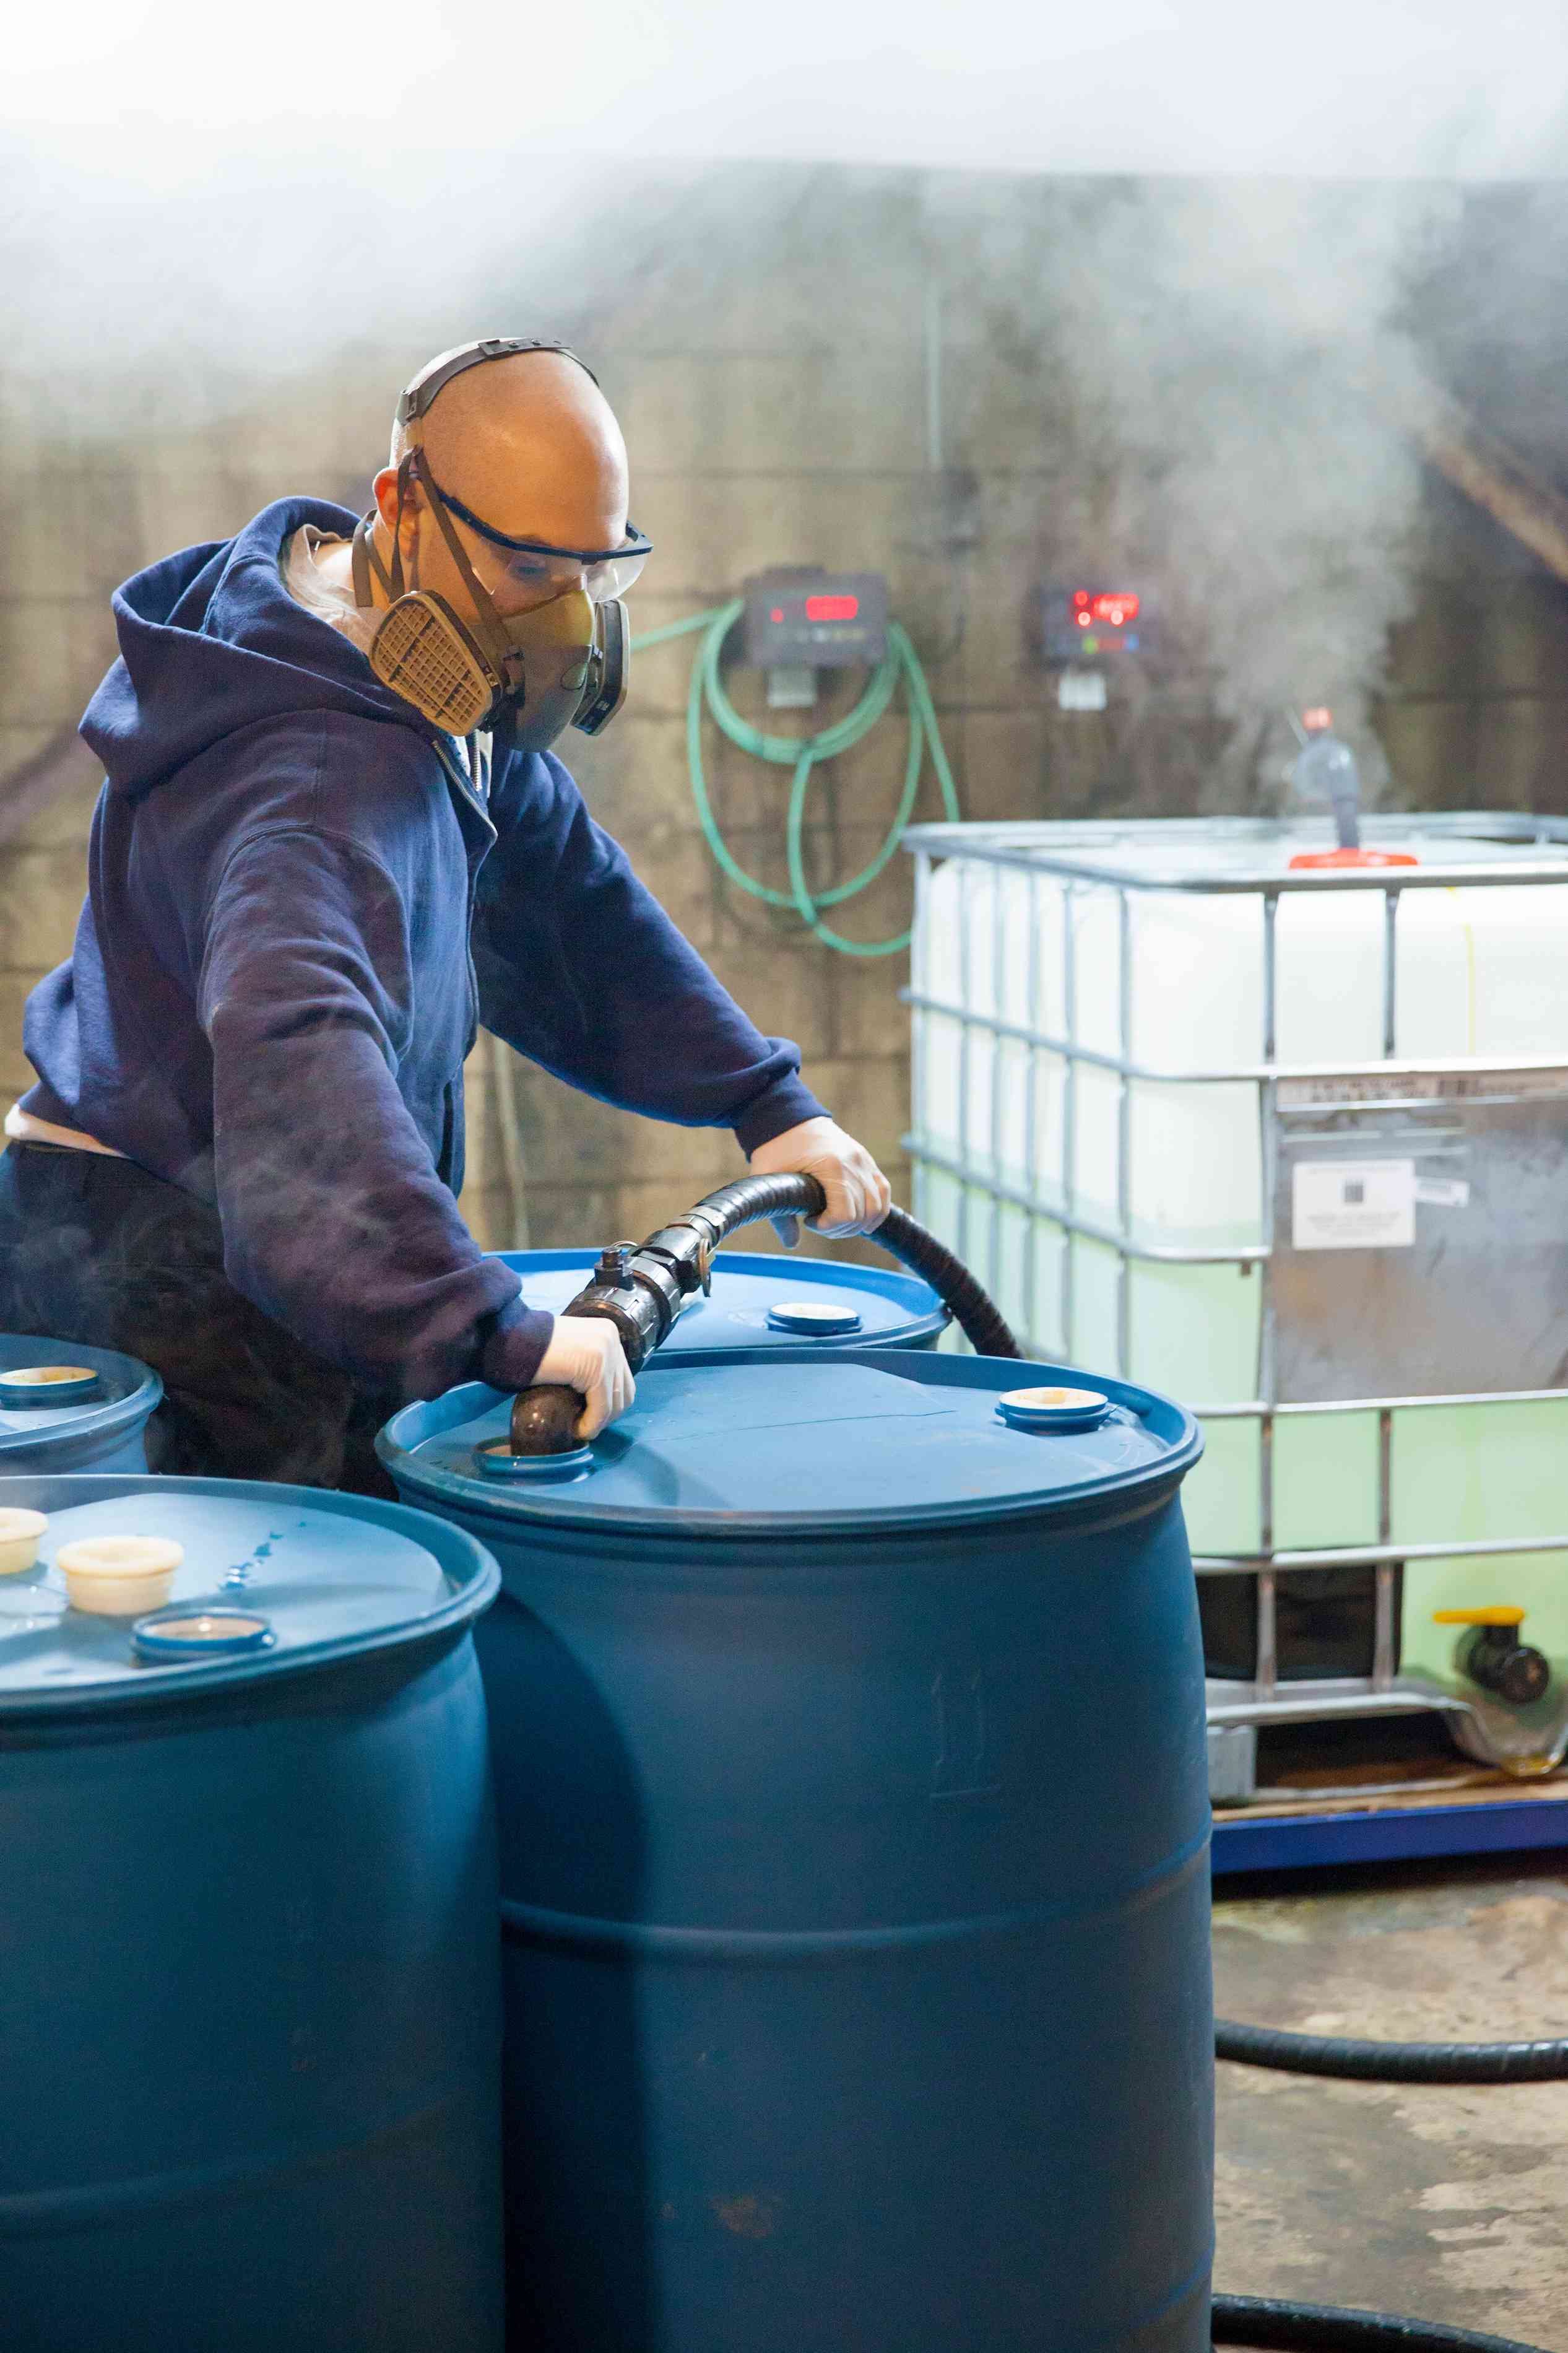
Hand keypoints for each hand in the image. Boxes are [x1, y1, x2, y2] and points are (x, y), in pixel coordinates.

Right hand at [532, 1316, 634, 1439]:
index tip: (590, 1417)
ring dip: (598, 1423)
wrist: (509, 1340)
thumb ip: (589, 1368)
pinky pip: (602, 1407)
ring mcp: (606, 1351)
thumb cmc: (531, 1351)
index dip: (610, 1404)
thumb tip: (600, 1403)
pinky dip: (591, 1424)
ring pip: (616, 1402)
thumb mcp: (571, 1354)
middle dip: (607, 1415)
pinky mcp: (596, 1367)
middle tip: (585, 1425)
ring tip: (578, 1428)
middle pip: (625, 1390)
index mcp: (607, 1333)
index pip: (623, 1378)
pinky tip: (577, 1430)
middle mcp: (612, 1338)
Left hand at [748, 1116, 892, 1246]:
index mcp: (832, 1167)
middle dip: (841, 1228)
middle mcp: (855, 1163)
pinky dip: (876, 1210)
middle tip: (820, 1224)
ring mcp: (864, 1161)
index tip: (809, 1221)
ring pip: (877, 1206)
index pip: (845, 1214)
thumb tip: (791, 1244)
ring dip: (860, 1223)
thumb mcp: (770, 1179)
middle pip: (862, 1215)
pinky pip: (882, 1190)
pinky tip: (862, 1220)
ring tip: (836, 1222)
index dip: (827, 1227)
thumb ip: (780, 1215)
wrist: (786, 1116)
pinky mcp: (866, 1160)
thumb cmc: (775, 1147)